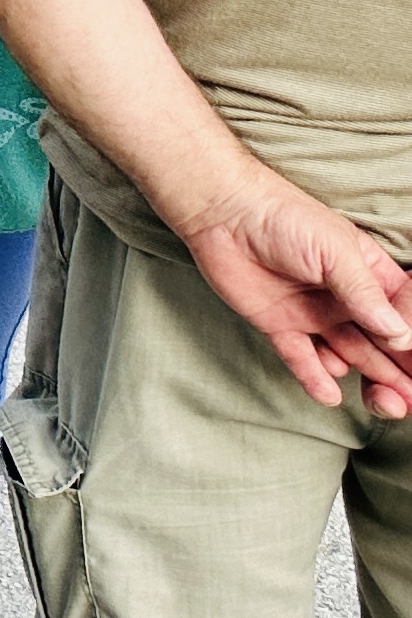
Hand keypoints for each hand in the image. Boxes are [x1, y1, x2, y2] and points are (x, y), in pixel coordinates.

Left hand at [176, 171, 411, 416]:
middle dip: (401, 372)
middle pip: (383, 344)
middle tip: (411, 400)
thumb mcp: (336, 252)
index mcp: (370, 277)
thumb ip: (365, 294)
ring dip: (372, 380)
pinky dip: (315, 378)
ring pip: (350, 356)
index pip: (403, 318)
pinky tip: (329, 394)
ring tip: (386, 403)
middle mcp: (347, 300)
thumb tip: (400, 336)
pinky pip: (302, 358)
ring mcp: (315, 314)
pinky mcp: (280, 325)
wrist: (224, 213)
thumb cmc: (286, 219)